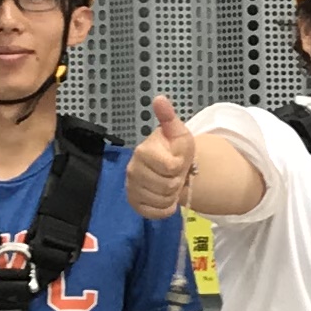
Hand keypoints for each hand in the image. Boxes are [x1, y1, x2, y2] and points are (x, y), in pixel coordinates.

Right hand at [126, 94, 196, 216]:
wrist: (172, 169)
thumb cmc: (175, 150)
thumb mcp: (178, 133)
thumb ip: (169, 117)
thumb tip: (159, 98)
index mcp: (142, 152)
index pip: (171, 167)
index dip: (179, 166)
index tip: (177, 161)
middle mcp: (132, 170)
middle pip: (167, 186)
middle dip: (176, 182)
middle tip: (174, 175)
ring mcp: (131, 188)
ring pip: (162, 200)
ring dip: (172, 195)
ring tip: (170, 185)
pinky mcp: (134, 204)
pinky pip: (155, 213)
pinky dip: (165, 209)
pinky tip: (165, 198)